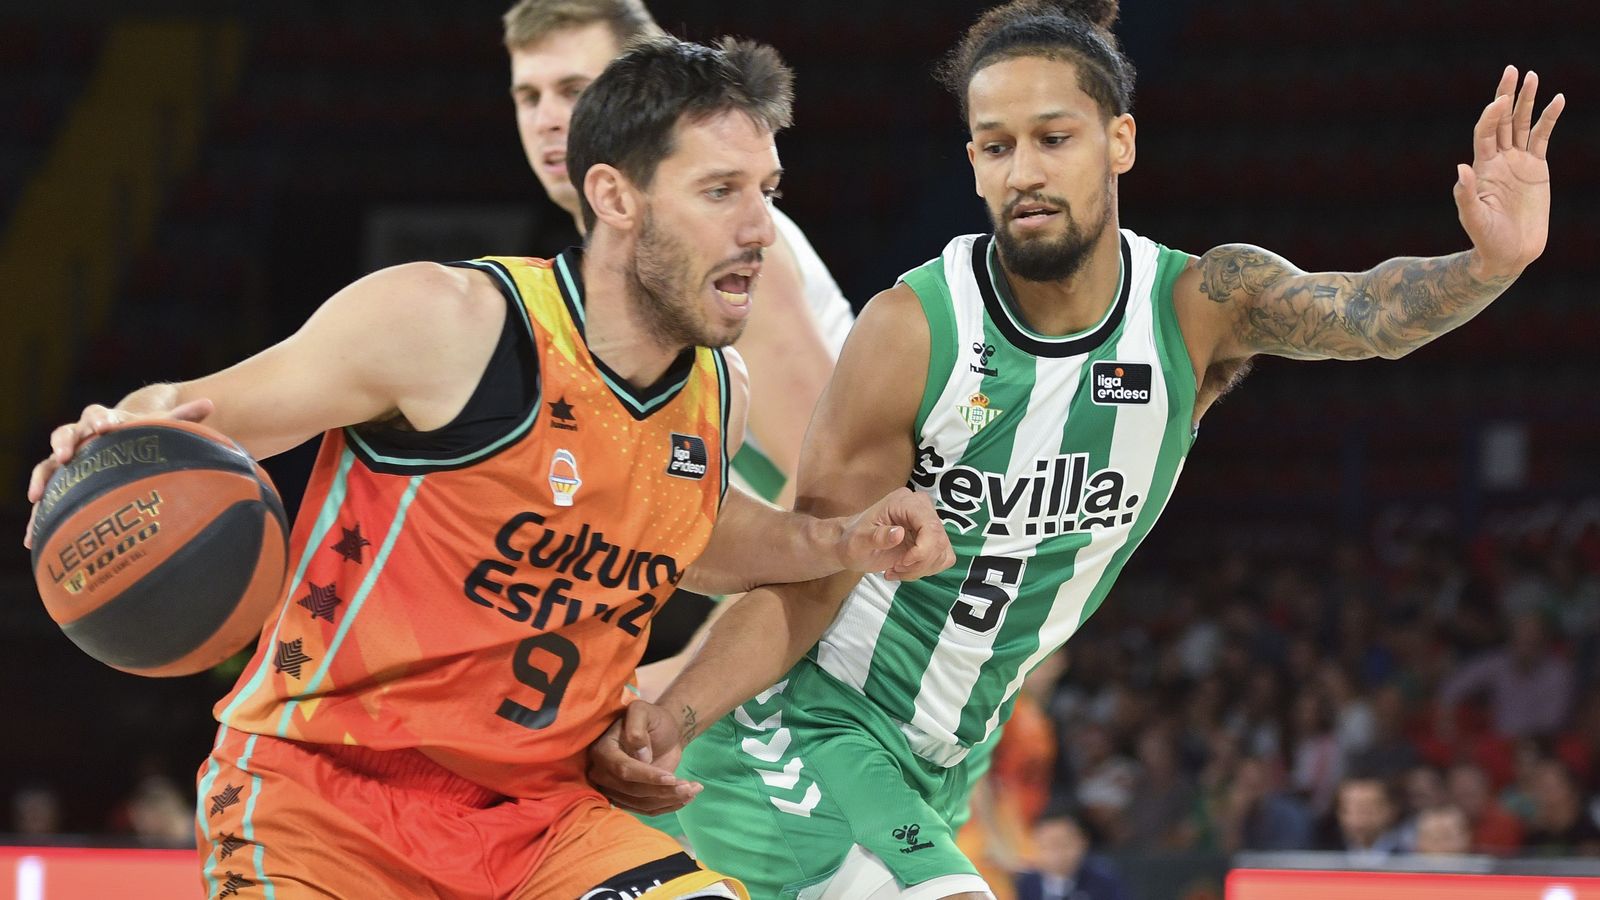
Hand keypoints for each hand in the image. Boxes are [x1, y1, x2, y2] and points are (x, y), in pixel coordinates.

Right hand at [24, 398, 213, 547]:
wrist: (113, 443)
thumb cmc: (139, 436)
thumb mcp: (159, 427)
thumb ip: (183, 418)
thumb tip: (211, 403)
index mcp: (102, 422)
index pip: (98, 415)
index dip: (100, 420)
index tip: (105, 426)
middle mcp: (78, 440)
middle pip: (64, 435)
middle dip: (64, 443)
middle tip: (66, 454)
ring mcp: (64, 464)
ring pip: (47, 467)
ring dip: (41, 479)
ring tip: (36, 496)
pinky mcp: (58, 487)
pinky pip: (45, 499)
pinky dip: (39, 516)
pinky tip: (33, 539)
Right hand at [586, 699, 701, 815]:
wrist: (662, 732)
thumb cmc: (652, 719)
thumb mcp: (643, 711)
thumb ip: (637, 727)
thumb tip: (641, 756)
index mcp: (602, 750)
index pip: (623, 769)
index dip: (647, 776)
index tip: (672, 777)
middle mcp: (603, 773)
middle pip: (633, 790)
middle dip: (663, 790)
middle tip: (690, 786)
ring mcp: (615, 789)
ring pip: (642, 803)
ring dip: (670, 800)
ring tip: (694, 789)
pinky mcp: (629, 799)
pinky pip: (647, 809)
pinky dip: (668, 806)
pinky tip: (687, 798)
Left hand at [834, 486, 955, 580]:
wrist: (852, 544)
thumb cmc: (853, 539)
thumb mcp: (859, 541)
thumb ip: (877, 536)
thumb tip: (899, 533)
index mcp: (905, 502)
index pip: (930, 526)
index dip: (922, 551)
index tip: (901, 563)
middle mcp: (921, 508)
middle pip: (939, 541)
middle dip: (919, 563)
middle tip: (896, 568)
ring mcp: (929, 522)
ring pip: (943, 552)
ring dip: (921, 569)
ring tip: (897, 568)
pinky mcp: (932, 538)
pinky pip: (943, 558)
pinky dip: (926, 569)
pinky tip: (906, 568)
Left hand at [1456, 66, 1564, 278]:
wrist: (1510, 252)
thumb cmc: (1486, 239)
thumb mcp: (1473, 219)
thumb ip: (1466, 196)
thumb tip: (1460, 168)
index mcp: (1481, 168)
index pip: (1485, 132)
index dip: (1490, 115)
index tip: (1499, 100)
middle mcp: (1498, 159)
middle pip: (1501, 120)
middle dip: (1506, 95)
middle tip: (1512, 70)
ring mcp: (1518, 161)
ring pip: (1522, 124)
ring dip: (1527, 100)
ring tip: (1532, 75)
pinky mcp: (1537, 167)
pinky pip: (1543, 137)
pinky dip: (1549, 118)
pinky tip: (1558, 100)